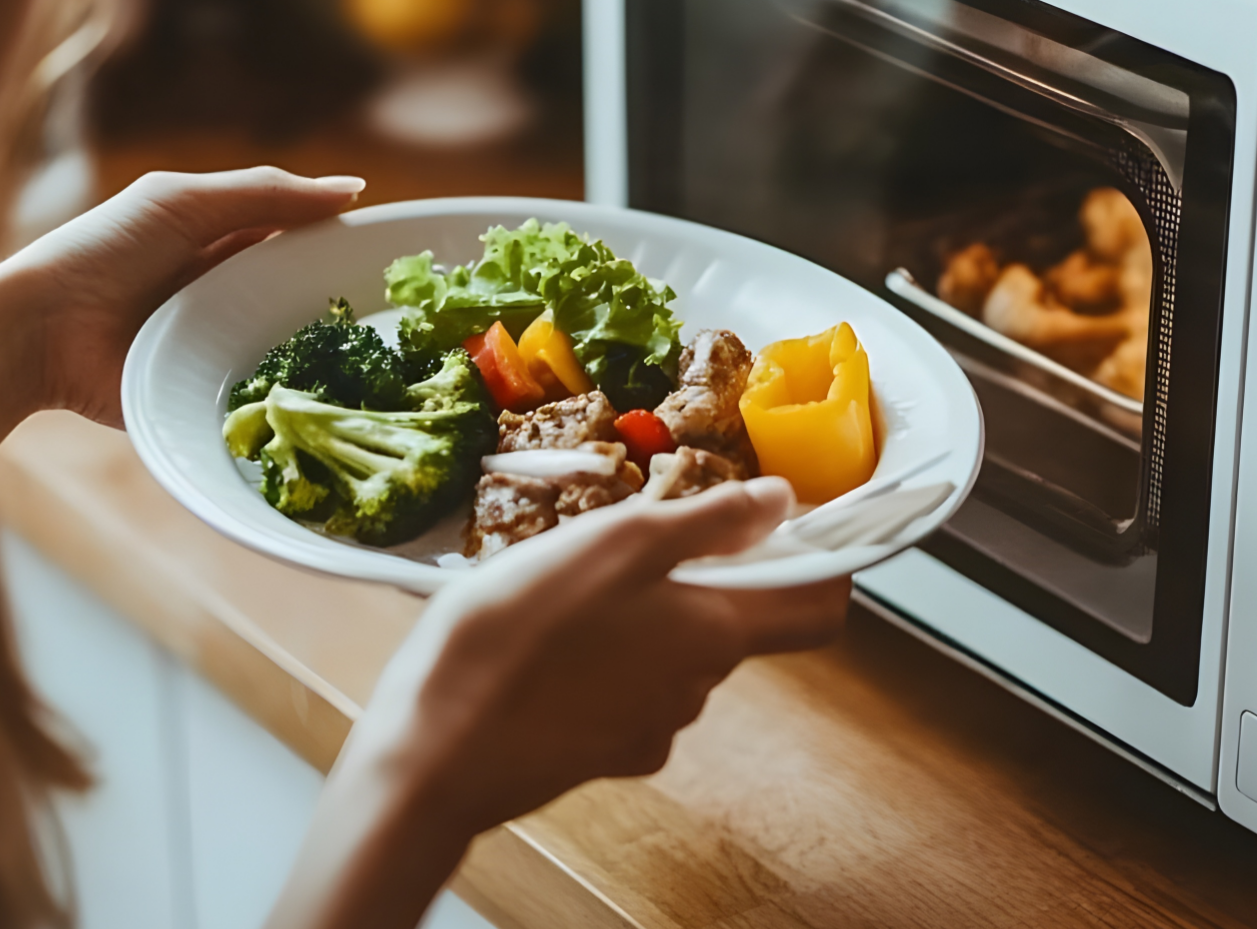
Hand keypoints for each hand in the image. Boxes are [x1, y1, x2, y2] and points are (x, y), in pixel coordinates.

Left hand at [0, 167, 364, 449]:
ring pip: (291, 345)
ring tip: (382, 357)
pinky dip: (293, 390)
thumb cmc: (104, 251)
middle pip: (300, 292)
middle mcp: (226, 292)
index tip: (392, 256)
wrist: (41, 333)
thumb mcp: (185, 202)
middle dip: (341, 300)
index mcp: (220, 240)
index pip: (297, 237)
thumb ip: (268, 193)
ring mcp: (219, 344)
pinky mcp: (208, 392)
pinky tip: (335, 392)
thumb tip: (355, 190)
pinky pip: (264, 392)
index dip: (340, 242)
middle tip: (399, 313)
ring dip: (323, 351)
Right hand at [268, 478, 852, 928]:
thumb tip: (780, 504)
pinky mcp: (595, 752)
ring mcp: (644, 729)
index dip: (821, 565)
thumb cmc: (523, 636)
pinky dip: (595, 658)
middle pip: (730, 622)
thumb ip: (709, 521)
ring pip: (667, 654)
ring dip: (636, 614)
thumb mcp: (619, 543)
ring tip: (565, 587)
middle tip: (625, 538)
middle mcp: (694, 690)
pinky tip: (541, 639)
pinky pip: (617, 690)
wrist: (435, 750)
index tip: (788, 527)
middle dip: (694, 576)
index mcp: (714, 635)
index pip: (817, 609)